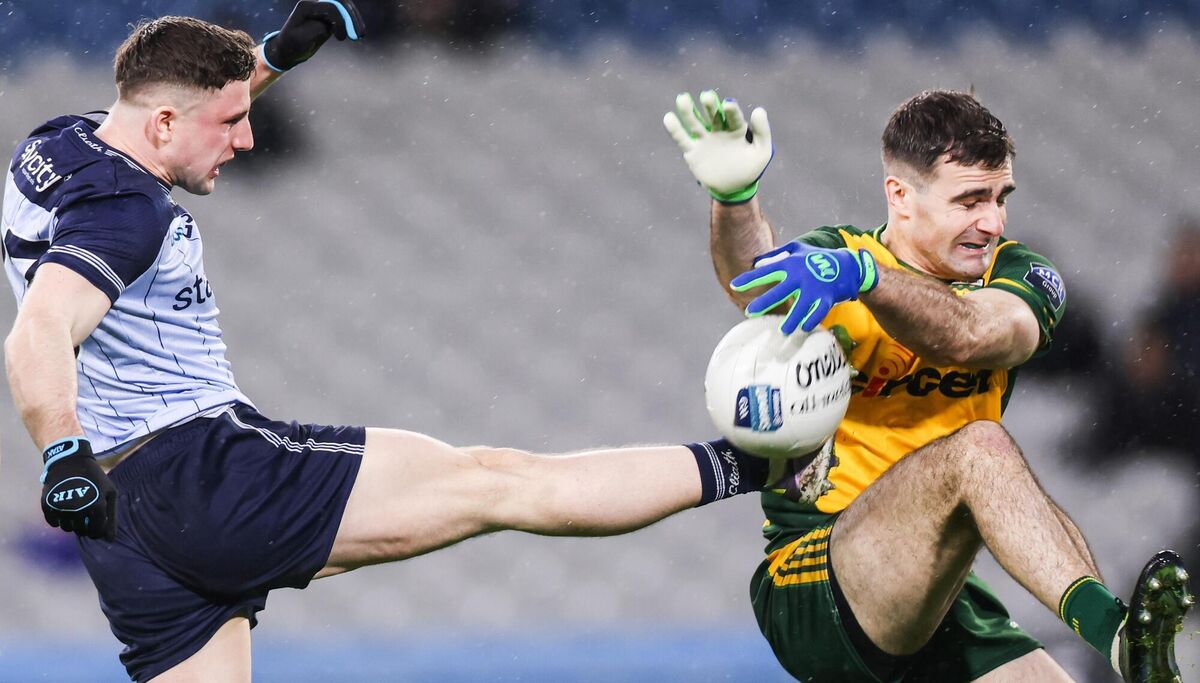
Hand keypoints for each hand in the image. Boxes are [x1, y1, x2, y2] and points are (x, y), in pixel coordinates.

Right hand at [40, 437, 116, 540]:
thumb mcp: (109, 493)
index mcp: (96, 504)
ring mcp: (61, 506)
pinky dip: (58, 519)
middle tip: (85, 516)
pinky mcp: (47, 504)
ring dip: (71, 523)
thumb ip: (112, 516)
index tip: (95, 525)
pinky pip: (53, 523)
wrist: (70, 461)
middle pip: (80, 531)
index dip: (96, 531)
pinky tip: (63, 509)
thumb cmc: (95, 478)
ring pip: (66, 528)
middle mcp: (78, 507)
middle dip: (84, 527)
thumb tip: (111, 540)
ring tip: (75, 510)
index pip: (96, 531)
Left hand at [263, 0, 364, 72]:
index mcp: (306, 6)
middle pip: (340, 2)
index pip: (330, 7)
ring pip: (344, 7)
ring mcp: (322, 9)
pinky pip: (343, 14)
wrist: (287, 49)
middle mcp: (315, 3)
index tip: (341, 39)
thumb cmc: (292, 45)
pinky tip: (356, 33)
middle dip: (352, 16)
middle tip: (360, 34)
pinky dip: (351, 22)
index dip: (340, 21)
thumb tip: (332, 23)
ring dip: (354, 19)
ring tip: (360, 34)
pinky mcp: (327, 16)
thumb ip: (318, 28)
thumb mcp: (302, 38)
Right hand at [663, 90, 772, 203]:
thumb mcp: (762, 152)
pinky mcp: (692, 151)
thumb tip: (759, 110)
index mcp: (736, 129)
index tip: (728, 104)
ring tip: (682, 98)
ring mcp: (704, 140)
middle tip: (706, 96)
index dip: (730, 110)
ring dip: (688, 111)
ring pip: (695, 123)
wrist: (732, 189)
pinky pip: (682, 139)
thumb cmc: (749, 169)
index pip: (733, 117)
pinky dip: (675, 129)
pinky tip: (668, 118)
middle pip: (712, 115)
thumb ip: (762, 132)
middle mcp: (719, 130)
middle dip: (710, 106)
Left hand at [731, 242, 878, 333]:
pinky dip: (811, 321)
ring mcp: (814, 287)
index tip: (734, 285)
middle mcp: (800, 276)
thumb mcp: (797, 249)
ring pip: (799, 307)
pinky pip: (817, 313)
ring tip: (782, 331)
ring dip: (791, 320)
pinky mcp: (827, 297)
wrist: (848, 264)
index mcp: (790, 263)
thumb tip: (756, 262)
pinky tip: (803, 329)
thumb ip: (776, 254)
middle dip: (763, 303)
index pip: (766, 271)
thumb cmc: (817, 257)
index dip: (749, 278)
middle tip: (749, 313)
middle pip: (779, 292)